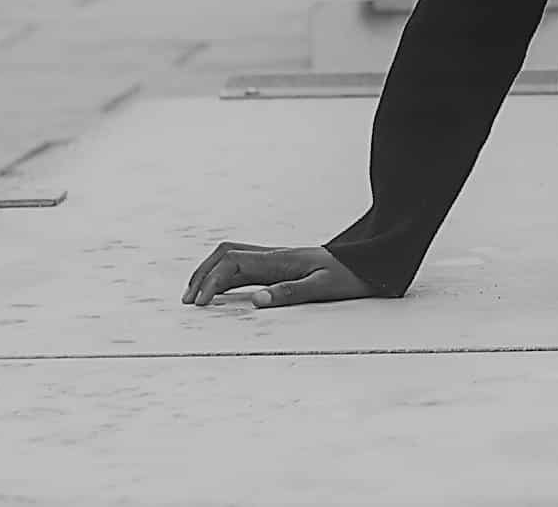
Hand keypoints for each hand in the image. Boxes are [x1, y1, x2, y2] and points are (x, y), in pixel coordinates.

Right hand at [181, 242, 374, 307]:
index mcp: (280, 260)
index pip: (232, 264)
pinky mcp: (282, 264)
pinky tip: (223, 289)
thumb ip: (290, 293)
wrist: (370, 260)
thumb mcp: (324, 287)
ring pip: (233, 256)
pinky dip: (226, 273)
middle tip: (187, 301)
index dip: (210, 282)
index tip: (198, 304)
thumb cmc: (350, 274)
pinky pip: (245, 264)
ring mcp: (277, 258)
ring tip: (196, 294)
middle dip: (202, 274)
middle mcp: (274, 255)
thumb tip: (256, 300)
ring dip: (211, 271)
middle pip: (226, 254)